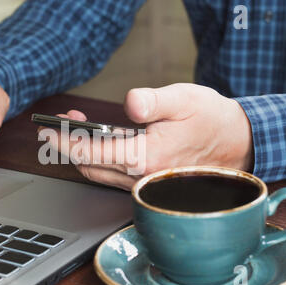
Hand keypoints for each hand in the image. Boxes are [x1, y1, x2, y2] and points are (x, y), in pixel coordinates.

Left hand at [43, 83, 252, 189]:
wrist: (237, 145)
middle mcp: (140, 178)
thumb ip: (154, 102)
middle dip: (68, 144)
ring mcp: (142, 184)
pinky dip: (98, 156)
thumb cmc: (212, 122)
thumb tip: (129, 103)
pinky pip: (111, 173)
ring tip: (77, 124)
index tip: (47, 129)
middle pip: (88, 165)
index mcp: (146, 158)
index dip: (63, 140)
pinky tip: (99, 139)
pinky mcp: (145, 182)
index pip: (90, 153)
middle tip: (60, 122)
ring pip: (98, 172)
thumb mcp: (185, 100)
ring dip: (82, 150)